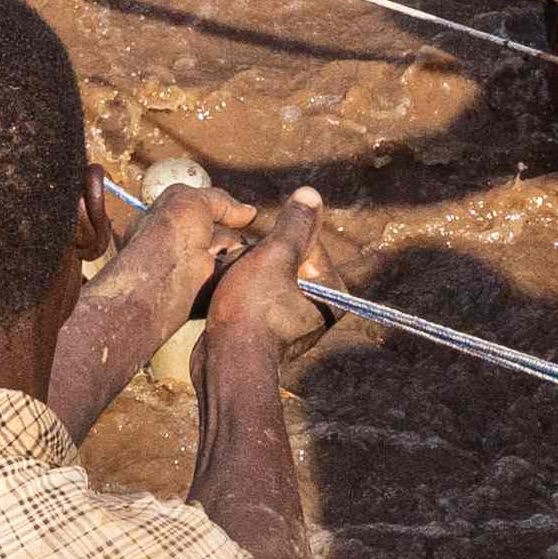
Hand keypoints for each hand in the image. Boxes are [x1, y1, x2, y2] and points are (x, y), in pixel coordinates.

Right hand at [207, 185, 326, 362]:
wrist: (226, 363)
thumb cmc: (253, 311)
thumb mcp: (274, 257)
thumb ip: (293, 225)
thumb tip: (311, 195)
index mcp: (332, 292)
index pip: (307, 242)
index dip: (277, 241)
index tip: (260, 258)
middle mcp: (318, 307)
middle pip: (284, 258)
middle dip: (257, 257)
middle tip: (243, 273)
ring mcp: (291, 320)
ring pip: (264, 275)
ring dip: (244, 271)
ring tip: (231, 285)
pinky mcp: (265, 328)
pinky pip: (252, 295)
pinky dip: (238, 290)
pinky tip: (225, 297)